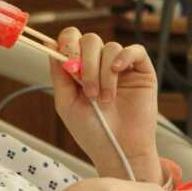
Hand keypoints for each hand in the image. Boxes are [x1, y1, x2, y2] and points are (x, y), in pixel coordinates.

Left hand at [49, 27, 160, 181]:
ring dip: (104, 73)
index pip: (72, 40)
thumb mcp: (66, 103)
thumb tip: (50, 45)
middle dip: (86, 63)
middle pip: (90, 40)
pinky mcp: (142, 71)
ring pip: (110, 48)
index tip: (68, 61)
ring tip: (105, 99)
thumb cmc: (92, 131)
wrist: (119, 150)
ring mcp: (121, 67)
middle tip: (89, 91)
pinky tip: (117, 71)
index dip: (68, 43)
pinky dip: (124, 57)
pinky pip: (135, 51)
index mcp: (80, 69)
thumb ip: (58, 75)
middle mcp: (100, 64)